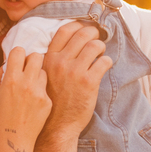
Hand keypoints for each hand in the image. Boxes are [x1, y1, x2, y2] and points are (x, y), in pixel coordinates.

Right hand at [0, 47, 51, 144]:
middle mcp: (27, 83)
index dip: (17, 54)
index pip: (19, 51)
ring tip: (30, 86)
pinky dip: (41, 91)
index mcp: (11, 80)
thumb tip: (4, 66)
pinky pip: (46, 88)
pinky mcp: (48, 102)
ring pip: (44, 71)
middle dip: (31, 60)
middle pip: (37, 56)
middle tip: (27, 68)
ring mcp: (40, 93)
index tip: (17, 60)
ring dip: (37, 74)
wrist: (13, 140)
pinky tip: (34, 102)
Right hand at [42, 21, 110, 135]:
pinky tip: (104, 67)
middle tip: (97, 38)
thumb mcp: (43, 77)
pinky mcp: (89, 82)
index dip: (78, 25)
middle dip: (94, 33)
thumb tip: (64, 44)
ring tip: (100, 54)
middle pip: (82, 34)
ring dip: (101, 47)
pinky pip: (104, 61)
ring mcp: (74, 71)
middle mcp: (60, 62)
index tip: (84, 27)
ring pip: (95, 45)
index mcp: (48, 59)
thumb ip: (50, 61)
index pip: (64, 31)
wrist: (56, 126)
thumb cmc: (52, 101)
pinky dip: (107, 62)